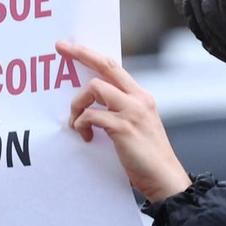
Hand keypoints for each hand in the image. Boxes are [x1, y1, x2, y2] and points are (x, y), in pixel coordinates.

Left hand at [58, 41, 190, 201]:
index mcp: (141, 97)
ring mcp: (132, 111)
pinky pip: (91, 115)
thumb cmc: (146, 159)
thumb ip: (119, 113)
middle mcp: (138, 99)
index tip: (72, 46)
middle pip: (105, 66)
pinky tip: (84, 136)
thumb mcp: (136, 127)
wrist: (165, 179)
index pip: (114, 66)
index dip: (92, 54)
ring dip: (77, 104)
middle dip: (81, 54)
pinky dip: (81, 124)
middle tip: (61, 47)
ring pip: (95, 88)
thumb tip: (92, 107)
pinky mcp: (123, 127)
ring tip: (75, 123)